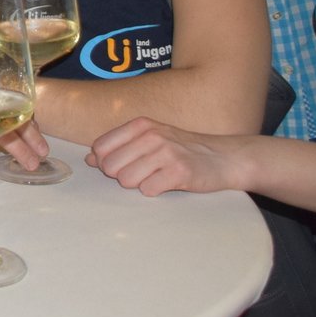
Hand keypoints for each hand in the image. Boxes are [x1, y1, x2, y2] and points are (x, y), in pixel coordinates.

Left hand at [86, 117, 243, 196]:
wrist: (226, 157)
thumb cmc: (183, 149)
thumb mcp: (151, 138)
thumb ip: (120, 146)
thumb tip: (90, 159)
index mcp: (140, 125)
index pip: (100, 147)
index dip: (104, 163)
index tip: (122, 166)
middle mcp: (151, 135)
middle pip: (110, 167)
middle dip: (121, 176)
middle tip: (143, 174)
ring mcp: (166, 152)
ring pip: (126, 180)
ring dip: (139, 184)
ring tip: (157, 177)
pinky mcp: (179, 172)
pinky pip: (148, 190)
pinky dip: (155, 191)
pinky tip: (168, 183)